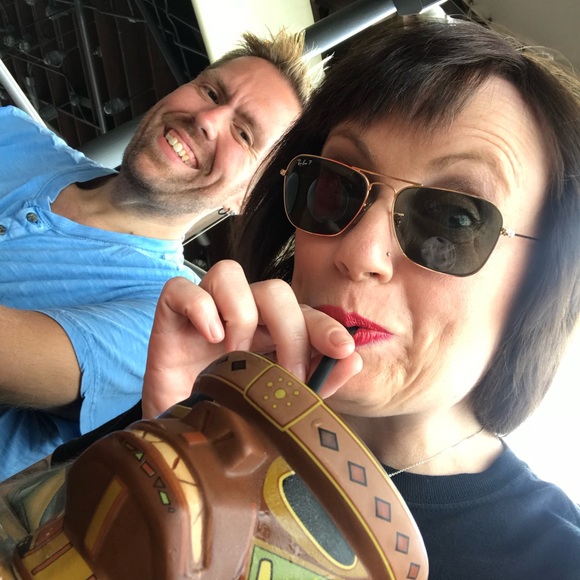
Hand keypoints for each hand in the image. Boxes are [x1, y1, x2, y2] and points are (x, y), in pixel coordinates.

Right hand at [142, 260, 360, 417]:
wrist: (178, 443)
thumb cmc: (227, 419)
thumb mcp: (274, 406)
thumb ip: (316, 384)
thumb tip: (354, 360)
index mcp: (269, 333)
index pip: (303, 313)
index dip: (325, 325)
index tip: (342, 350)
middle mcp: (240, 315)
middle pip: (274, 291)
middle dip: (289, 332)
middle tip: (287, 376)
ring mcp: (204, 312)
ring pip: (229, 274)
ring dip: (241, 316)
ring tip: (235, 358)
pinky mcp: (170, 315)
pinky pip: (181, 287)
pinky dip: (199, 307)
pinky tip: (210, 339)